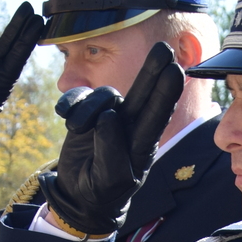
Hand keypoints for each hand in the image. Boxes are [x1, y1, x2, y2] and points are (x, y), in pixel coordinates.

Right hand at [41, 41, 184, 235]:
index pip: (157, 114)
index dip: (166, 92)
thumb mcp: (110, 180)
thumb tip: (108, 116)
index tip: (176, 70)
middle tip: (165, 47)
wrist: (78, 193)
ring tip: (76, 129)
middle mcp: (131, 124)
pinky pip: (80, 96)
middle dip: (153, 69)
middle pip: (144, 92)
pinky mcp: (88, 111)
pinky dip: (71, 105)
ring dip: (86, 110)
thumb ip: (112, 151)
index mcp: (143, 143)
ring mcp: (110, 115)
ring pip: (104, 95)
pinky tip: (65, 118)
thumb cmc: (102, 190)